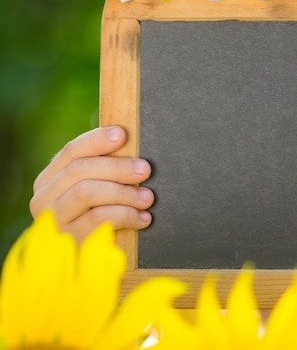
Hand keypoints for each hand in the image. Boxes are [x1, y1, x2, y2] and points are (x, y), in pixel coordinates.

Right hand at [30, 126, 153, 241]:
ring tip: (147, 198)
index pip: (71, 151)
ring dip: (123, 192)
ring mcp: (52, 221)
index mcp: (50, 180)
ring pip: (87, 192)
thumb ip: (103, 171)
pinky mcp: (67, 241)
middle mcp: (43, 199)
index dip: (97, 140)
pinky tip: (143, 219)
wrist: (90, 268)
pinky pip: (98, 219)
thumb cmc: (100, 220)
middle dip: (117, 167)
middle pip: (80, 170)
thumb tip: (126, 142)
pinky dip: (125, 215)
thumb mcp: (98, 193)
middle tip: (145, 170)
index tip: (122, 134)